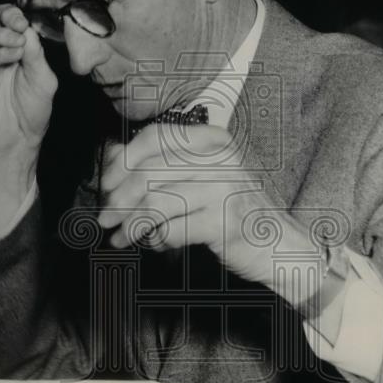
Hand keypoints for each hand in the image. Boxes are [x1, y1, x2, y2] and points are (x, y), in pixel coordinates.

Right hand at [0, 3, 56, 159]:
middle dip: (7, 16)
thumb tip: (27, 29)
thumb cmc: (33, 111)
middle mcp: (2, 52)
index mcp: (21, 49)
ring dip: (2, 35)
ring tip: (17, 44)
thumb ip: (36, 54)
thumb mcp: (43, 80)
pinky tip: (12, 58)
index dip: (18, 15)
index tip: (27, 22)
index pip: (15, 21)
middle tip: (18, 24)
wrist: (17, 139)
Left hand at [96, 125, 320, 304]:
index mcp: (213, 139)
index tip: (106, 184)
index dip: (122, 159)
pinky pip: (171, 229)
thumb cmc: (230, 209)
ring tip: (119, 238)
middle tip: (105, 217)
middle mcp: (221, 157)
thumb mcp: (199, 178)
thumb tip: (111, 156)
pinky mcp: (224, 222)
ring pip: (155, 202)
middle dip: (118, 198)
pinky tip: (156, 244)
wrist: (278, 245)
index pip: (154, 136)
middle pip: (148, 170)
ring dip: (130, 224)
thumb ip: (159, 165)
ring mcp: (225, 188)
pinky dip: (155, 240)